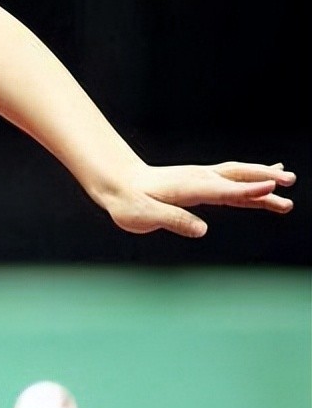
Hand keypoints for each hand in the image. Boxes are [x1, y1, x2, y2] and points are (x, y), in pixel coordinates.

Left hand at [104, 162, 295, 236]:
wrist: (118, 183)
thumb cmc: (128, 201)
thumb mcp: (144, 216)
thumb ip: (174, 221)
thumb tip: (202, 230)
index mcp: (187, 188)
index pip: (223, 190)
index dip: (247, 191)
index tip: (270, 188)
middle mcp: (198, 179)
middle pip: (236, 177)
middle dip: (262, 180)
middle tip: (288, 182)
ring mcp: (201, 178)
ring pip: (238, 177)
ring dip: (262, 180)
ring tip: (289, 184)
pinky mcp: (201, 182)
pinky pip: (232, 181)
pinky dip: (251, 181)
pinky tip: (269, 180)